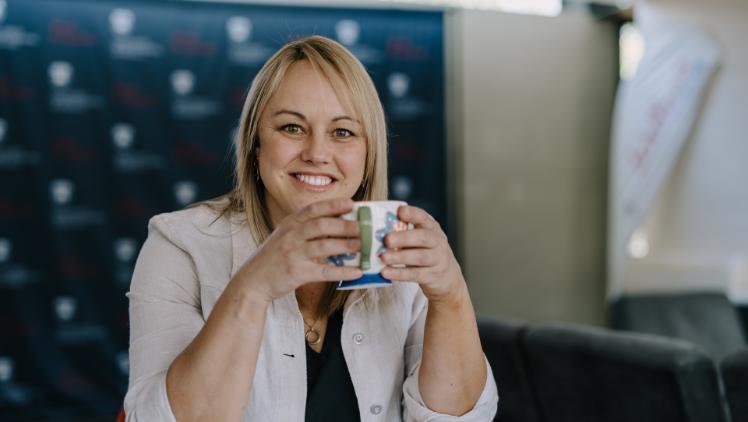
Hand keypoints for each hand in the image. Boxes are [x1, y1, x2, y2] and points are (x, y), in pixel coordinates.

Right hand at [237, 198, 362, 303]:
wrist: (253, 280)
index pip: (314, 209)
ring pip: (325, 246)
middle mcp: (291, 235)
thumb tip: (337, 224)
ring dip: (347, 245)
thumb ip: (305, 228)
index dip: (334, 205)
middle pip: (322, 225)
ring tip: (363, 245)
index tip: (352, 203)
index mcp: (290, 223)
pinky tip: (357, 272)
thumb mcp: (284, 236)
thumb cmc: (273, 257)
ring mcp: (293, 253)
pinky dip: (343, 271)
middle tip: (363, 227)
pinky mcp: (297, 273)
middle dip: (345, 225)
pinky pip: (325, 271)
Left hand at [380, 206, 465, 304]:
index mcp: (432, 228)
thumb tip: (375, 229)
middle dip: (405, 238)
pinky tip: (386, 272)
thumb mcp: (419, 240)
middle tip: (387, 239)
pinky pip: (416, 275)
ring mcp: (438, 260)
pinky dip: (400, 274)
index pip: (424, 218)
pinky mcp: (433, 277)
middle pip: (424, 237)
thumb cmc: (425, 253)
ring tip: (383, 257)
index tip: (400, 211)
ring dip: (400, 257)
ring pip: (420, 257)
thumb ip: (404, 232)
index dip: (412, 214)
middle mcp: (438, 242)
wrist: (447, 278)